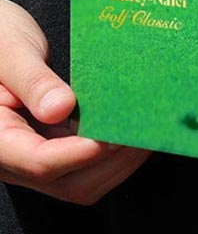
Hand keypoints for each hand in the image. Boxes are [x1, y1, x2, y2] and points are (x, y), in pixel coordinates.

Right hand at [0, 0, 149, 204]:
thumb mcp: (12, 50)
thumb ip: (34, 81)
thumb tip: (61, 109)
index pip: (40, 162)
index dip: (84, 152)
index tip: (118, 134)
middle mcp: (11, 158)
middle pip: (68, 183)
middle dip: (112, 161)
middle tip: (144, 130)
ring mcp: (33, 158)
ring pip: (82, 182)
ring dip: (119, 161)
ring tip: (147, 129)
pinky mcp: (52, 149)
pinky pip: (86, 166)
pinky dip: (114, 154)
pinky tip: (134, 127)